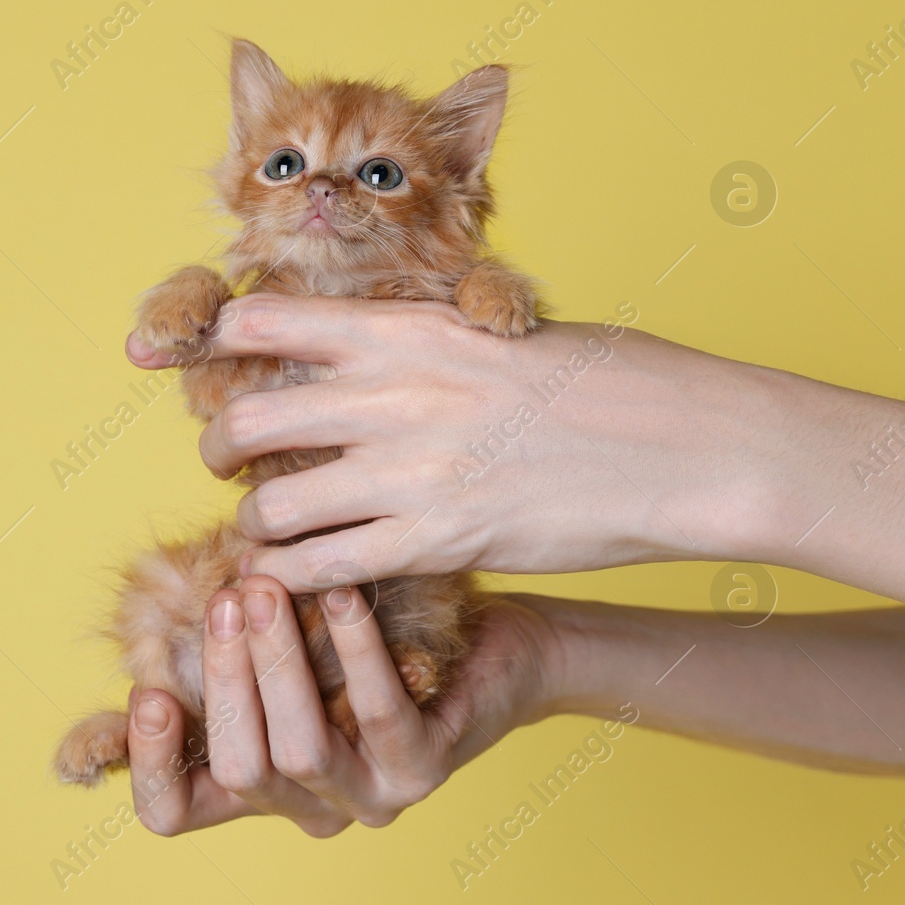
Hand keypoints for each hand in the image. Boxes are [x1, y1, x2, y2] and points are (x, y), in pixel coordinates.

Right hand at [125, 580, 560, 835]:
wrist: (488, 645)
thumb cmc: (365, 635)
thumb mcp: (278, 640)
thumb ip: (220, 643)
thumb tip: (149, 614)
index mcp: (257, 783)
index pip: (175, 811)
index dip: (151, 764)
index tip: (149, 692)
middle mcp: (306, 804)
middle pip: (239, 769)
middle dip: (224, 677)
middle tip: (226, 597)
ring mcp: (367, 796)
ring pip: (298, 750)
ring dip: (276, 663)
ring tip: (267, 589)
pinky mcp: (423, 768)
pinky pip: (377, 712)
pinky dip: (354, 650)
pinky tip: (341, 594)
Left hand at [127, 294, 904, 610]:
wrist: (690, 445)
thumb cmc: (612, 380)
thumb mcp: (504, 330)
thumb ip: (425, 345)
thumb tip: (368, 355)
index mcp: (408, 328)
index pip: (265, 321)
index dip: (222, 343)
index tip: (214, 364)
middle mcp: (393, 394)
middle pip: (247, 420)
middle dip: (220, 447)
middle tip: (226, 463)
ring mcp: (411, 473)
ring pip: (271, 508)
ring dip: (257, 525)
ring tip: (270, 532)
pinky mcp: (438, 542)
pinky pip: (323, 570)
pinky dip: (293, 581)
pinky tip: (295, 582)